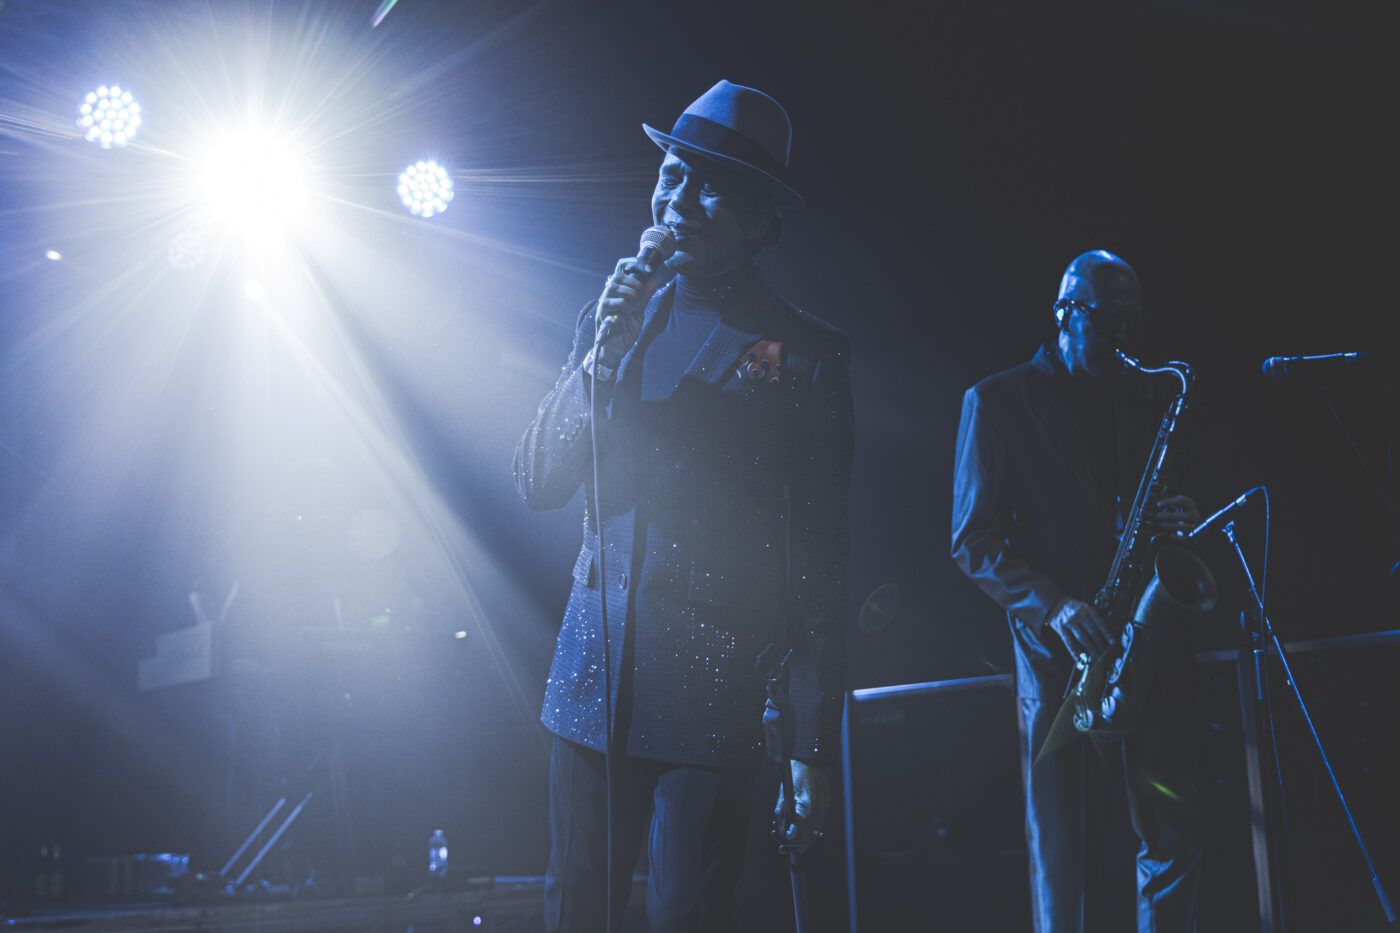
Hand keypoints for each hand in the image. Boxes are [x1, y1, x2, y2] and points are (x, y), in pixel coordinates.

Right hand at [589, 257, 655, 374]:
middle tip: (640, 294)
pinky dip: (622, 304)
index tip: (649, 268)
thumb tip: (655, 280)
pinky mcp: (601, 313)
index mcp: (619, 292)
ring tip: (634, 305)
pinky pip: (609, 302)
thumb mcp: (640, 312)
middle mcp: (610, 295)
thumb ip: (645, 296)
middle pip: (616, 275)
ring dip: (628, 293)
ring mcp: (604, 303)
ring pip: (613, 285)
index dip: (633, 264)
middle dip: (632, 282)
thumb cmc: (625, 331)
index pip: (621, 269)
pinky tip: (627, 312)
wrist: (616, 350)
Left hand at [773, 760, 830, 852]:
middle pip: (809, 834)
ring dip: (806, 836)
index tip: (785, 840)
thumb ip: (781, 814)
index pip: (799, 831)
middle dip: (798, 842)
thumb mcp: (783, 794)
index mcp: (806, 805)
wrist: (810, 759)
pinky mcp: (827, 802)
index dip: (791, 838)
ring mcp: (825, 805)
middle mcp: (818, 807)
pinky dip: (811, 826)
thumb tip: (782, 830)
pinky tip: (803, 827)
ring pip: (816, 829)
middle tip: (788, 847)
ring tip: (794, 839)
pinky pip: (820, 820)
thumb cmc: (794, 774)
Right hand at [1047, 596, 1113, 658]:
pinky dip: (1073, 651)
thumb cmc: (1074, 607)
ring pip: (1082, 637)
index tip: (1112, 642)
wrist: (1055, 604)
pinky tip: (1077, 658)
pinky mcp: (1061, 628)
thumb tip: (1106, 631)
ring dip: (1090, 648)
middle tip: (1105, 652)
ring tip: (1096, 656)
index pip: (1099, 622)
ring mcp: (1069, 622)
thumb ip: (1094, 617)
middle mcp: (1078, 615)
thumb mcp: (1085, 607)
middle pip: (1092, 631)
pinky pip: (1068, 641)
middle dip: (1099, 643)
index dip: (1107, 633)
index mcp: (1087, 609)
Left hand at [1152, 494, 1200, 535]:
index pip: (1182, 501)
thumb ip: (1169, 501)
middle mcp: (1195, 515)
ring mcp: (1195, 526)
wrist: (1186, 529)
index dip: (1169, 502)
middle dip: (1169, 516)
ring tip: (1161, 525)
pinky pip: (1187, 539)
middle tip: (1157, 516)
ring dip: (1172, 526)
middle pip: (1184, 515)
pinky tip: (1170, 536)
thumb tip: (1161, 490)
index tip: (1158, 504)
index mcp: (1191, 505)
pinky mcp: (1192, 537)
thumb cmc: (1177, 514)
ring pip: (1186, 527)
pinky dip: (1178, 537)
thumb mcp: (1174, 506)